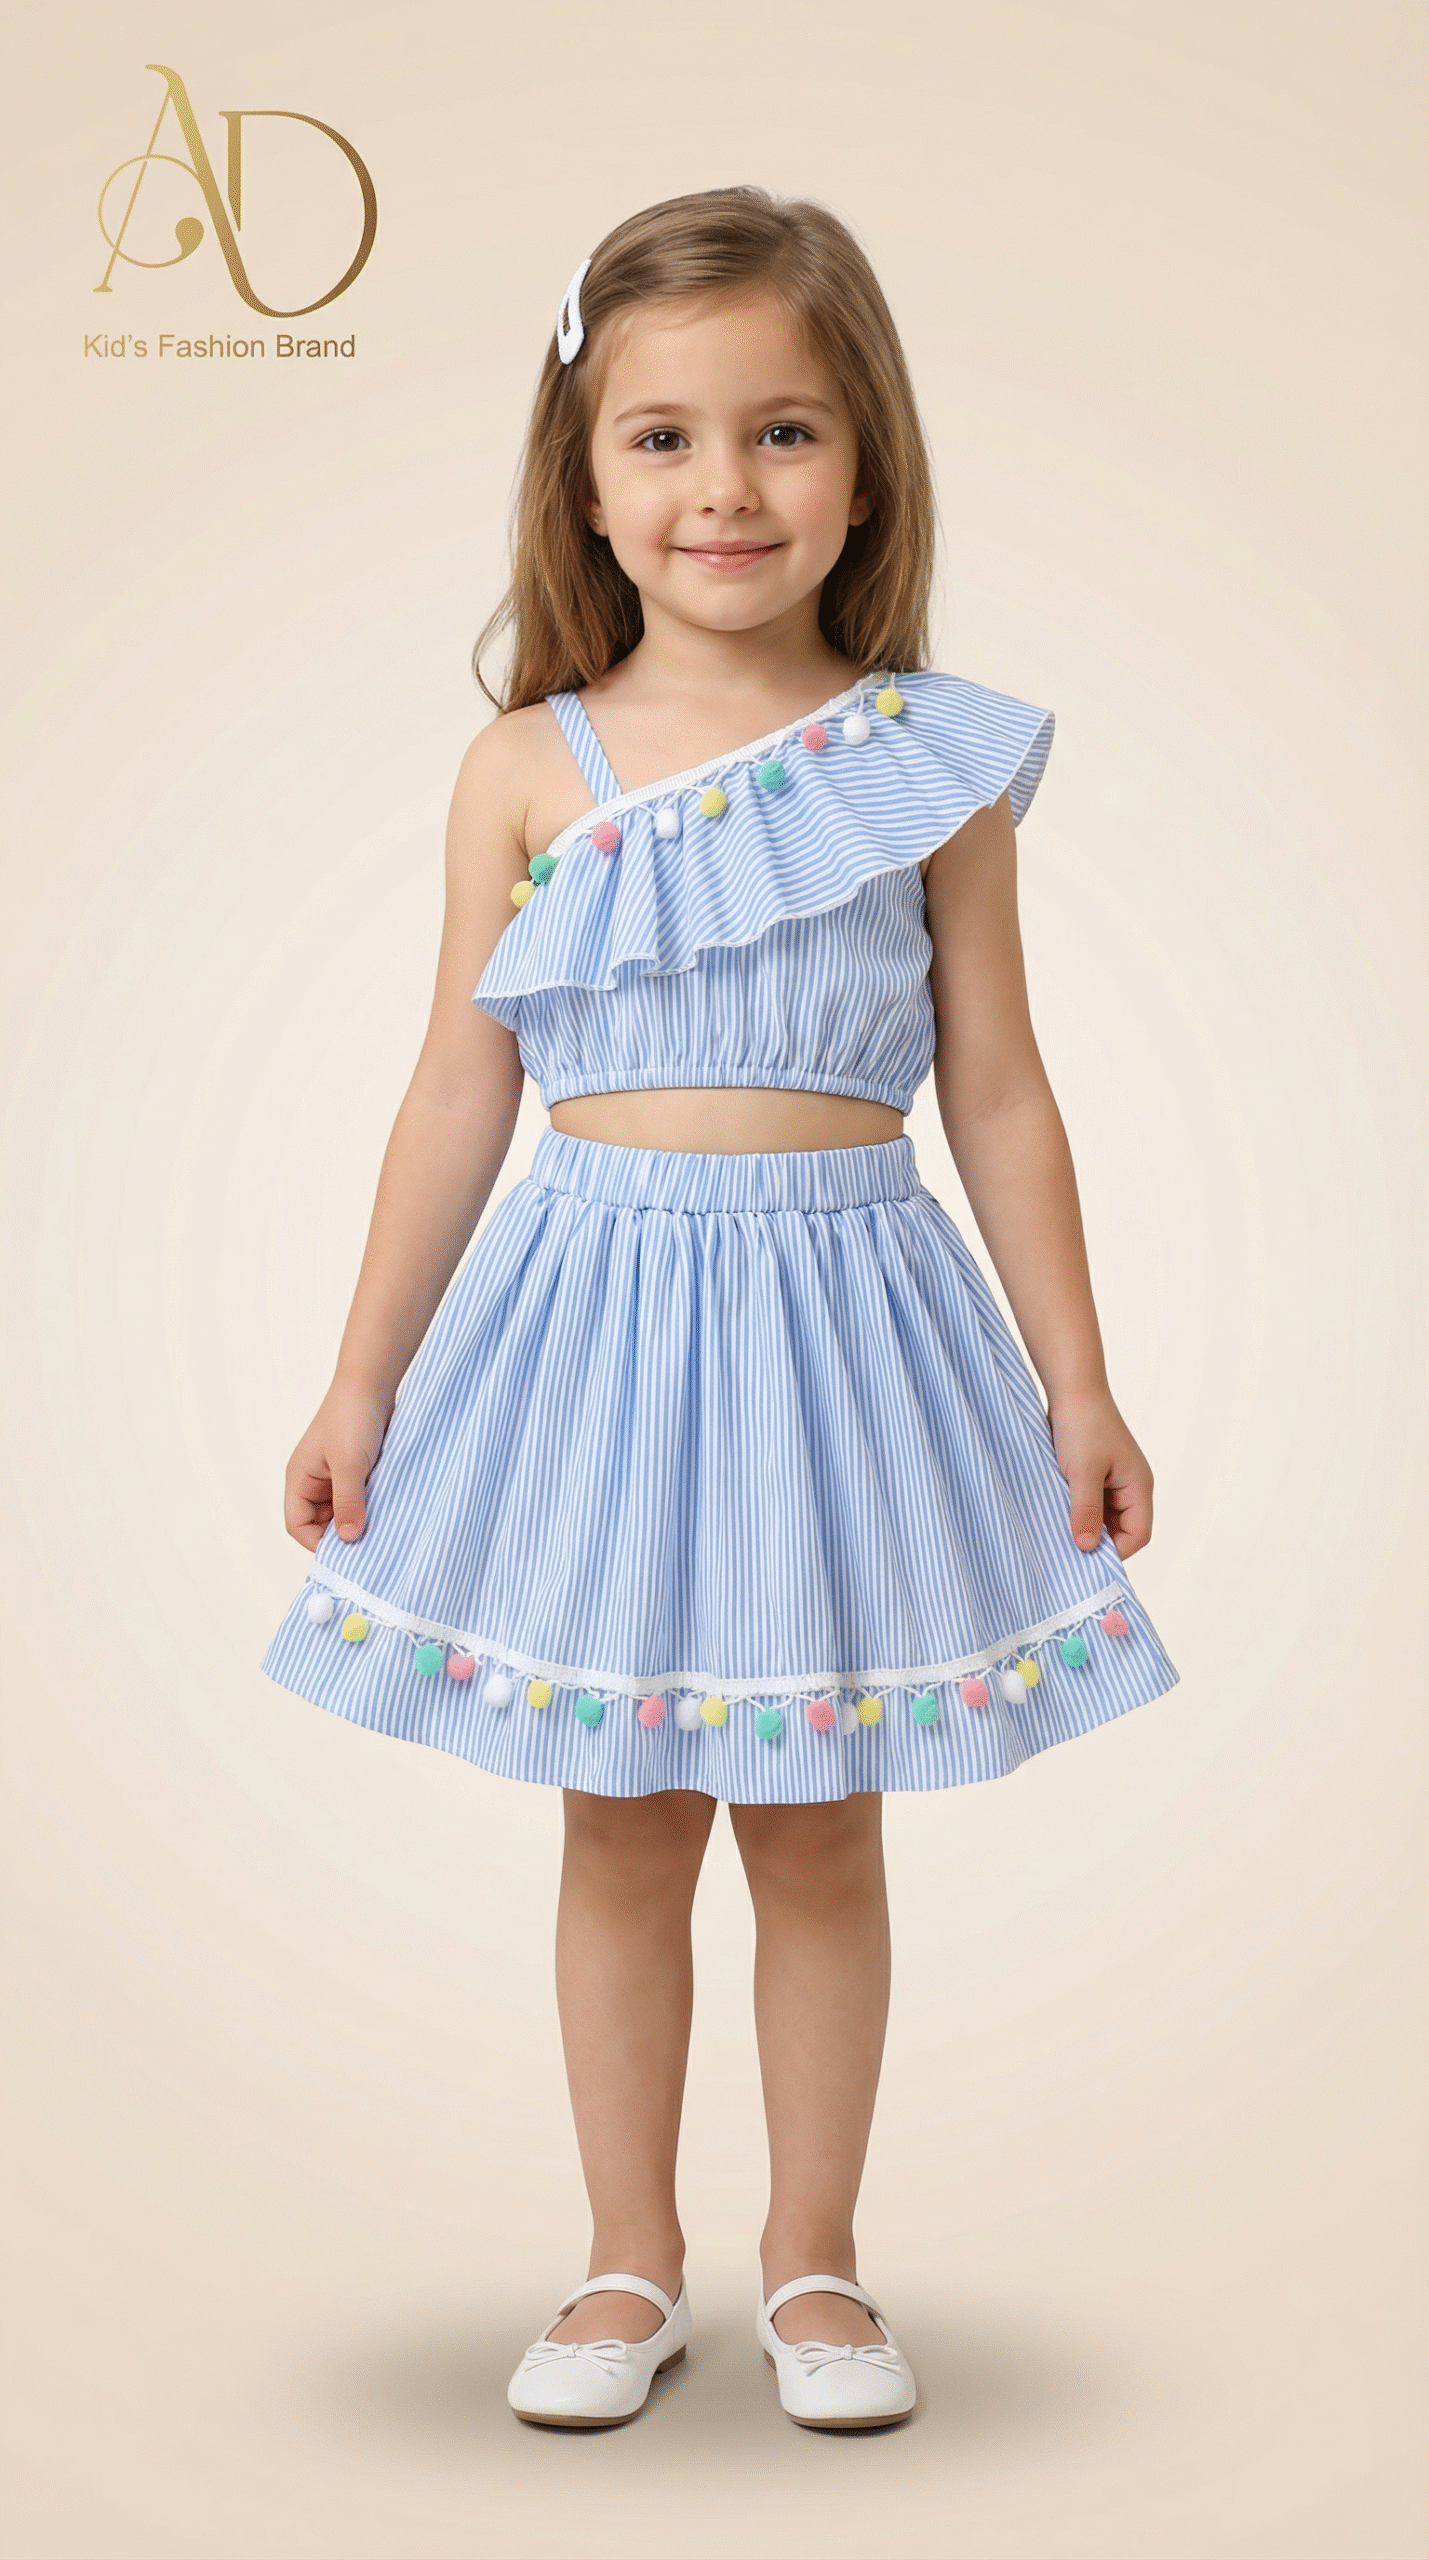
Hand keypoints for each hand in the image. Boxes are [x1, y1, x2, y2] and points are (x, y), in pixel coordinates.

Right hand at [284, 1381, 392, 1551]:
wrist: (373, 1384)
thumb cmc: (352, 1418)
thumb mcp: (349, 1464)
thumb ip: (347, 1503)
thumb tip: (348, 1539)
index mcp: (300, 1479)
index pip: (298, 1525)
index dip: (317, 1543)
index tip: (346, 1552)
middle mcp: (314, 1482)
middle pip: (321, 1523)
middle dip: (342, 1533)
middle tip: (369, 1544)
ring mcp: (336, 1477)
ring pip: (343, 1512)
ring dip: (360, 1518)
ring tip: (381, 1526)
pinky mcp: (357, 1472)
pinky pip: (360, 1498)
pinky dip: (372, 1506)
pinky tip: (388, 1510)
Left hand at [1049, 1390, 1153, 1558]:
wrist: (1072, 1390)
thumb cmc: (1083, 1426)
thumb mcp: (1082, 1473)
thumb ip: (1086, 1511)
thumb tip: (1087, 1548)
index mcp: (1138, 1487)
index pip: (1138, 1534)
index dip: (1115, 1552)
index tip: (1085, 1559)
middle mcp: (1130, 1487)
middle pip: (1122, 1530)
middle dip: (1098, 1540)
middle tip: (1068, 1548)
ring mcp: (1113, 1482)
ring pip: (1103, 1519)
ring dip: (1084, 1525)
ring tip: (1059, 1530)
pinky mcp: (1095, 1476)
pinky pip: (1090, 1504)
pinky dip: (1076, 1511)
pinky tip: (1057, 1513)